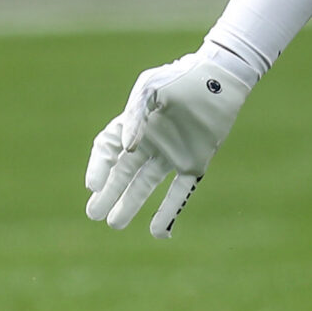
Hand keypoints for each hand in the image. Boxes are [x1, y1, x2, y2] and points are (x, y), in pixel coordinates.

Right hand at [84, 46, 257, 236]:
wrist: (218, 79)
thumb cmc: (180, 77)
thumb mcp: (150, 87)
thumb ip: (134, 113)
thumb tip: (126, 147)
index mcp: (134, 123)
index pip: (108, 150)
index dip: (99, 167)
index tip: (93, 186)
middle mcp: (150, 142)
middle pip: (123, 173)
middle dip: (108, 193)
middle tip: (94, 214)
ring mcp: (172, 154)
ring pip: (145, 185)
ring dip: (130, 204)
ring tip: (115, 224)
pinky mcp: (194, 163)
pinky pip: (179, 192)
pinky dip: (169, 212)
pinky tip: (158, 232)